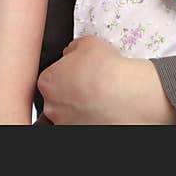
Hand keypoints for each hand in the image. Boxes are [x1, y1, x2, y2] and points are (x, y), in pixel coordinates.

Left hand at [37, 36, 175, 123]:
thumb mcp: (86, 42)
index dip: (66, 74)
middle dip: (72, 91)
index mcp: (47, 82)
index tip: (78, 73)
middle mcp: (52, 106)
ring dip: (82, 107)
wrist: (128, 94)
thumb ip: (72, 49)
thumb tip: (72, 52)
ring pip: (71, 113)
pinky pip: (85, 123)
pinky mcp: (82, 132)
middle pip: (58, 97)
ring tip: (101, 98)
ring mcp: (66, 122)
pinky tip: (105, 109)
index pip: (51, 78)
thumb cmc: (107, 70)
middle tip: (91, 85)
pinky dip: (93, 118)